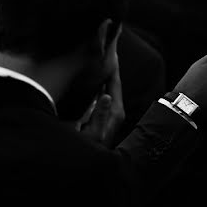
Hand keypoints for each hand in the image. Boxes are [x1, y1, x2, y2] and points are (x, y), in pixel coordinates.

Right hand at [77, 31, 124, 145]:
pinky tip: (92, 73)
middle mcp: (113, 107)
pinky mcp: (101, 112)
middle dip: (109, 61)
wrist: (93, 165)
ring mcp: (108, 110)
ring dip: (103, 69)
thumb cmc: (91, 151)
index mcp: (114, 110)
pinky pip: (101, 90)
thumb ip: (100, 115)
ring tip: (99, 51)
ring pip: (107, 84)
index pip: (115, 81)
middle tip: (106, 41)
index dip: (113, 63)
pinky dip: (98, 79)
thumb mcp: (94, 135)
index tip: (111, 44)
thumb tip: (105, 96)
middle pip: (112, 79)